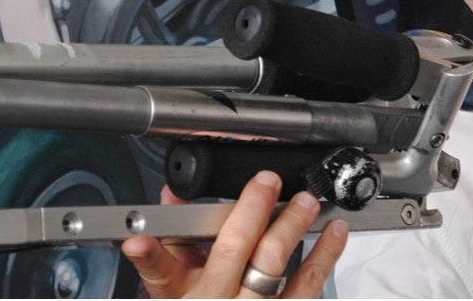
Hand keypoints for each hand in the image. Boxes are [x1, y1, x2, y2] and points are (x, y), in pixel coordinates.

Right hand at [121, 170, 348, 297]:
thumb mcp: (176, 288)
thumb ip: (170, 244)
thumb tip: (171, 200)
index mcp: (183, 295)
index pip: (160, 270)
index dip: (149, 252)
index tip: (138, 237)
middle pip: (232, 251)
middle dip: (251, 210)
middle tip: (267, 182)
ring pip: (274, 265)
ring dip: (291, 227)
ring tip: (305, 202)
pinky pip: (309, 285)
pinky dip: (325, 255)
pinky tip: (334, 232)